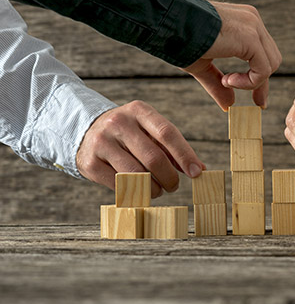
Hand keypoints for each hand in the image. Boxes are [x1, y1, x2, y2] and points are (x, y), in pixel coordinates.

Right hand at [76, 101, 204, 197]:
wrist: (85, 132)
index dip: (185, 155)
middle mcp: (118, 123)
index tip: (196, 172)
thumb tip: (198, 169)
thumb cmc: (129, 134)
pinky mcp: (90, 162)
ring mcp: (101, 142)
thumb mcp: (149, 131)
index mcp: (139, 110)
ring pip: (137, 174)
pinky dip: (134, 192)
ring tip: (158, 190)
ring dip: (153, 188)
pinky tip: (139, 191)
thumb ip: (172, 147)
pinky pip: (119, 185)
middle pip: (153, 157)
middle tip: (174, 186)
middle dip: (169, 177)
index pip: (167, 133)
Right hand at [182, 1, 281, 110]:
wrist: (167, 22)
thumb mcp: (203, 64)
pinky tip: (227, 80)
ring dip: (252, 82)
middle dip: (262, 83)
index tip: (258, 101)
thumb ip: (218, 83)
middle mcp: (252, 20)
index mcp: (243, 22)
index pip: (262, 53)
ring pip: (271, 65)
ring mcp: (253, 26)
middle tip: (256, 102)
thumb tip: (229, 105)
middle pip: (271, 59)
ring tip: (226, 81)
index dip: (260, 78)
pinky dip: (249, 82)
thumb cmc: (178, 38)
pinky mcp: (250, 37)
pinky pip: (263, 69)